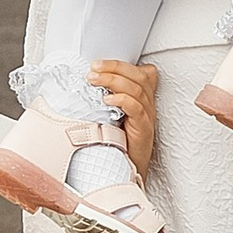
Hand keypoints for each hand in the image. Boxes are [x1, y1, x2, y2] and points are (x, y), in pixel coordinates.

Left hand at [86, 56, 160, 182]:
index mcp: (142, 98)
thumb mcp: (112, 115)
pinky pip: (137, 108)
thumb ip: (106, 98)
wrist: (129, 169)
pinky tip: (107, 100)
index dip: (121, 64)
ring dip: (113, 80)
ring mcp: (148, 116)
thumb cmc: (120, 142)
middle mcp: (148, 104)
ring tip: (94, 79)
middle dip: (114, 67)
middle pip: (138, 76)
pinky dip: (122, 100)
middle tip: (93, 68)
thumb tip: (84, 84)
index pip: (140, 71)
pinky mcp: (144, 129)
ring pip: (136, 89)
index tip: (97, 63)